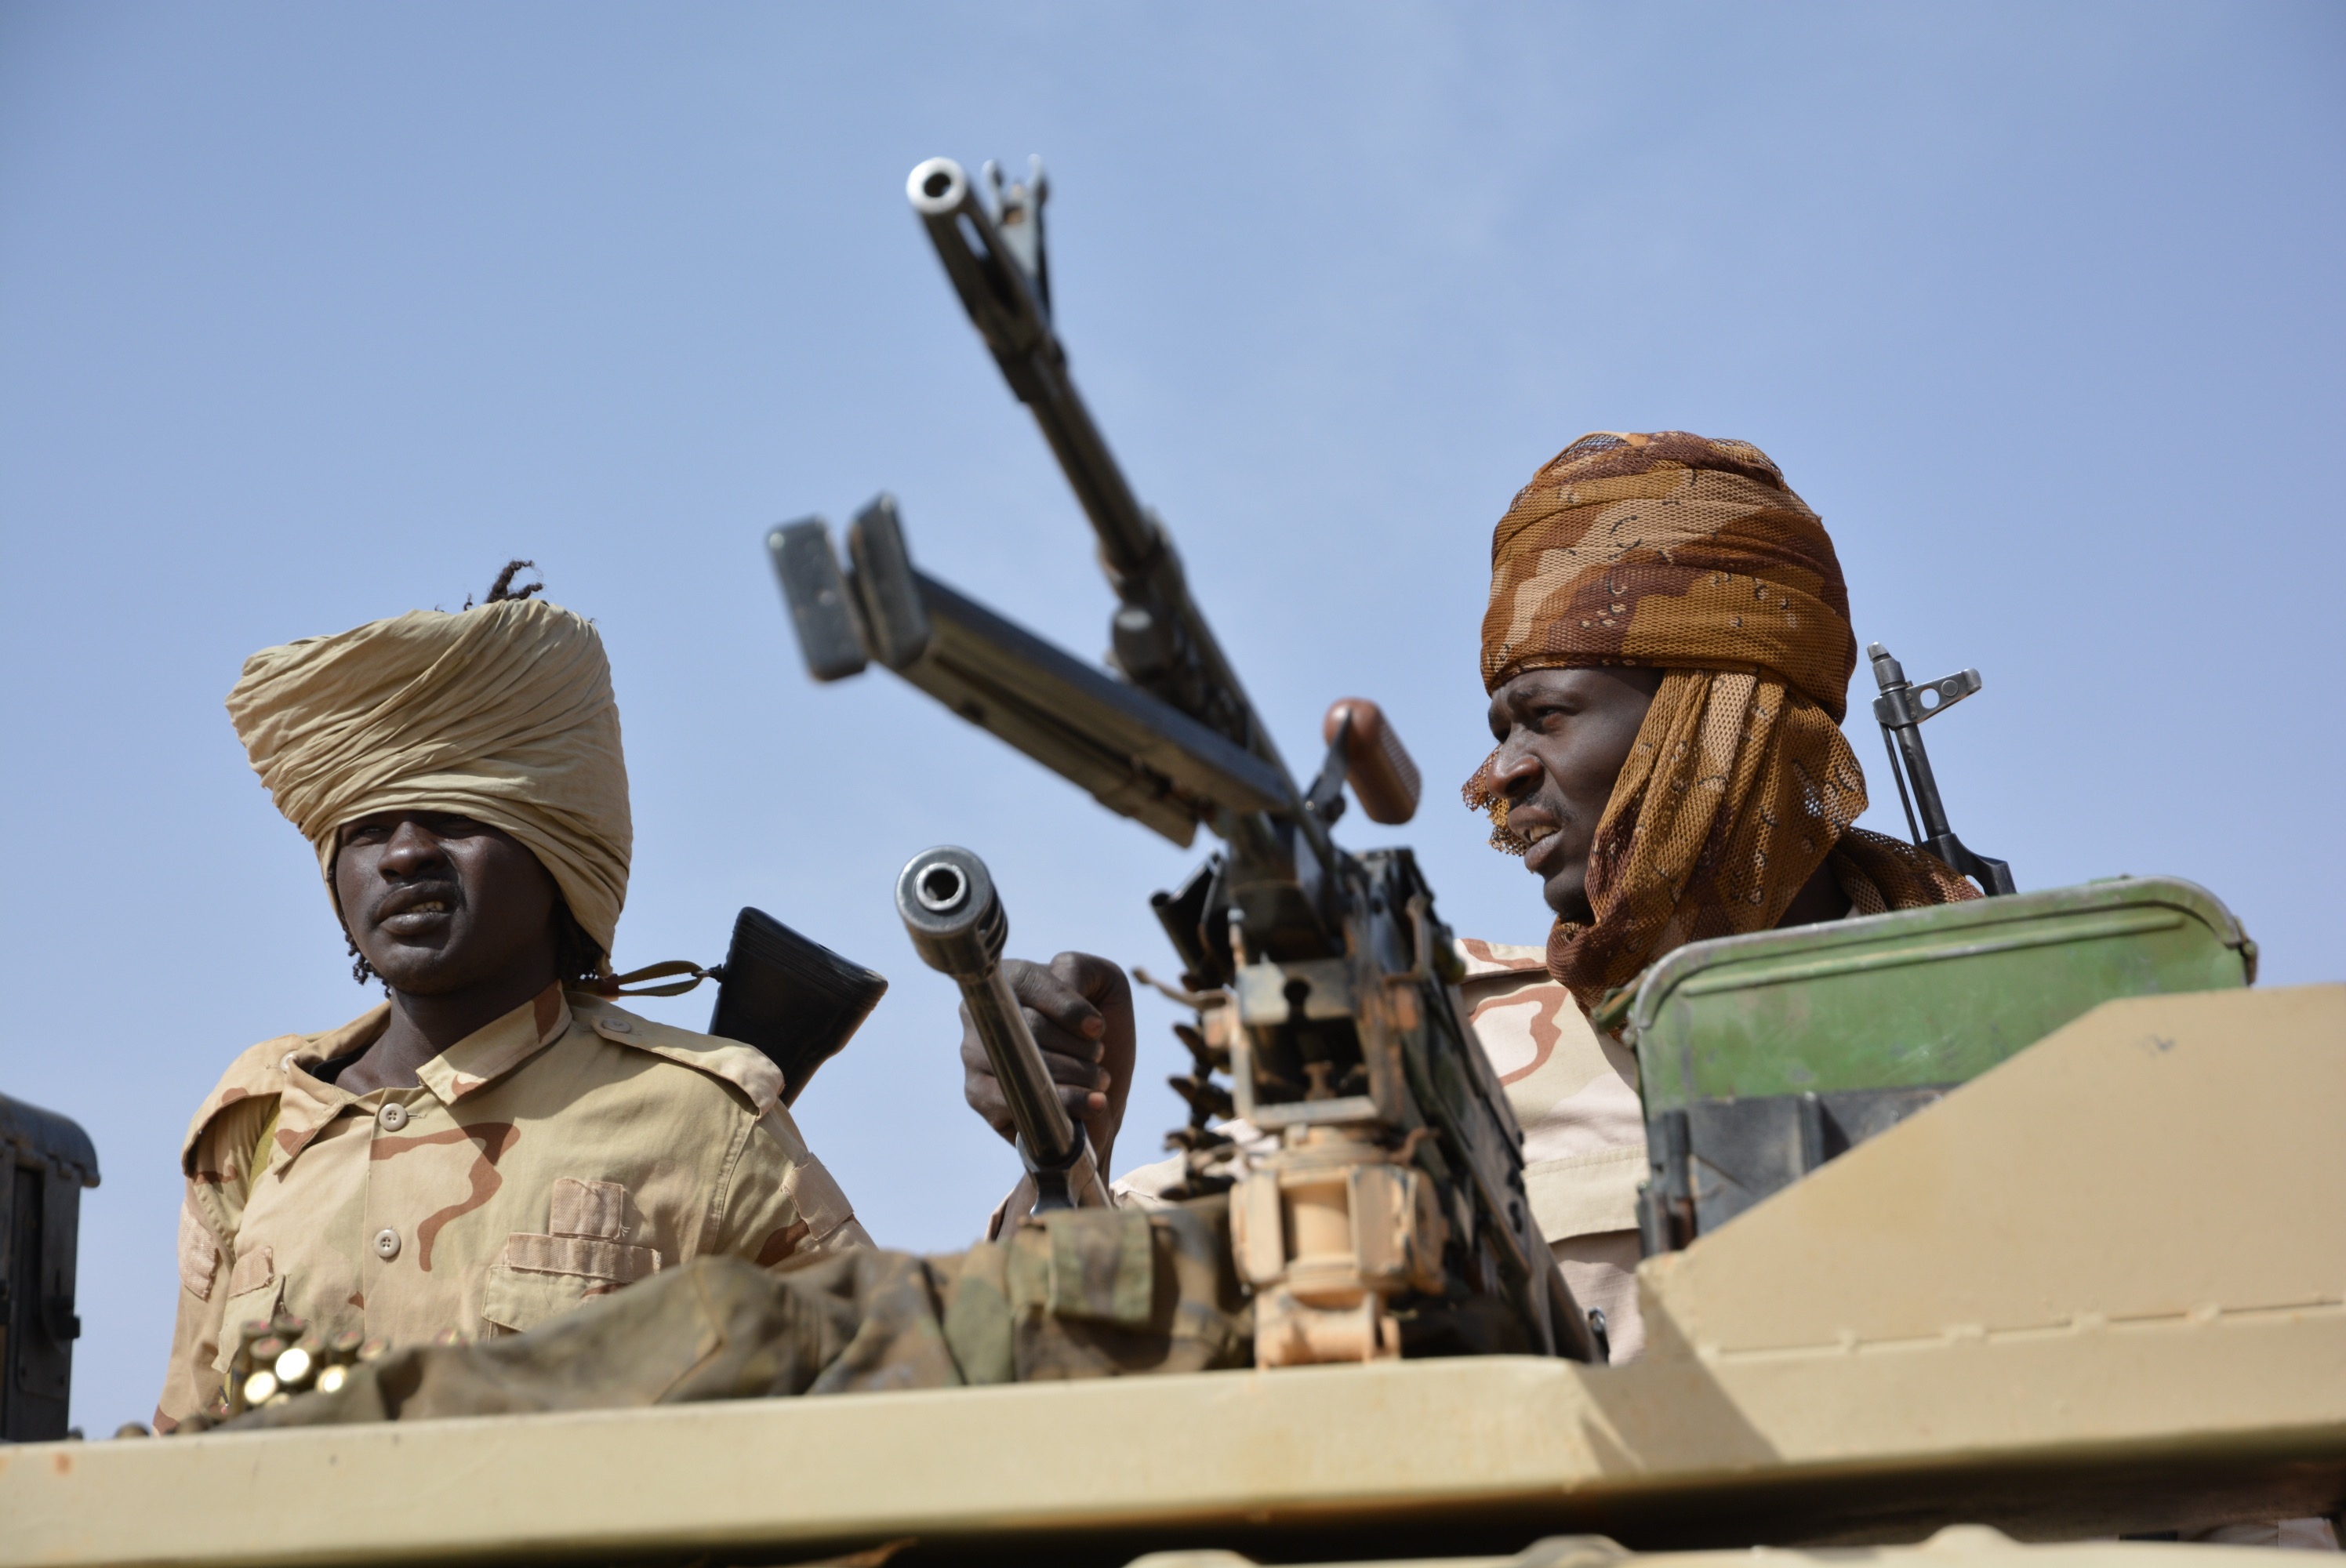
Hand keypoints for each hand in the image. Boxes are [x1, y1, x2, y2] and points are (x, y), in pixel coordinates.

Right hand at [961, 952, 1134, 1174]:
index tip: (1098, 1028)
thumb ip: (1080, 969)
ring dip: (1074, 1075)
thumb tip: (1059, 983)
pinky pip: (1015, 1099)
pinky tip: (1091, 1103)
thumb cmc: (1099, 1031)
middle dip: (1077, 1046)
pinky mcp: (977, 1094)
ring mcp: (973, 1055)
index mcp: (1007, 980)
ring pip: (1022, 1064)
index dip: (1066, 1006)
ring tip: (1099, 1079)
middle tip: (1099, 1056)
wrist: (1100, 1088)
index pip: (1025, 981)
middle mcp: (981, 1014)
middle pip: (1028, 1026)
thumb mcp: (1104, 984)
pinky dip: (1065, 1102)